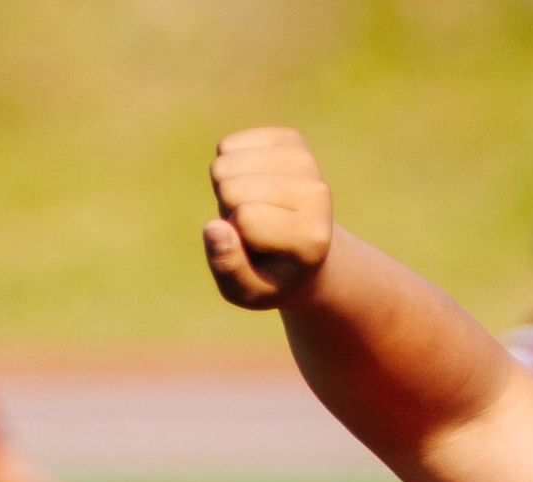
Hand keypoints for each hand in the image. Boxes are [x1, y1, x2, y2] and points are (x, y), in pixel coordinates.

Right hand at [204, 128, 332, 309]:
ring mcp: (306, 161)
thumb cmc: (272, 274)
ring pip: (225, 163)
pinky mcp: (290, 139)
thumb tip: (215, 228)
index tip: (257, 249)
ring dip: (229, 188)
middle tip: (254, 227)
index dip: (236, 237)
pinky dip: (229, 166)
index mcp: (312, 237)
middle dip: (229, 210)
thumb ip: (229, 268)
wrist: (306, 246)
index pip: (246, 219)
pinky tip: (253, 184)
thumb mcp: (248, 291)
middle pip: (232, 188)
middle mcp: (317, 194)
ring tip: (255, 207)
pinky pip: (228, 145)